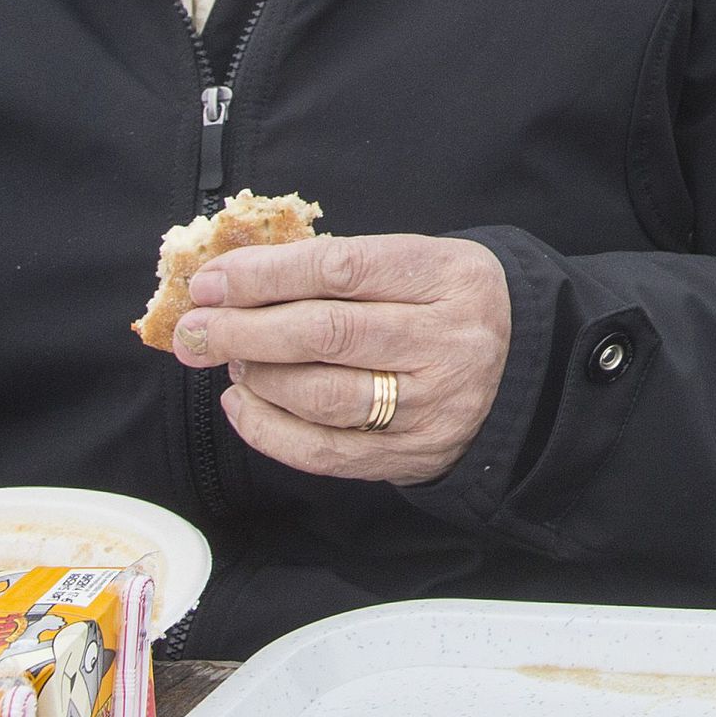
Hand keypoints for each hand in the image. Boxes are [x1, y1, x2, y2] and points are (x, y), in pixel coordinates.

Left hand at [172, 232, 512, 484]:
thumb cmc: (447, 304)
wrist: (522, 369)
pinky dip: (268, 429)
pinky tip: (241, 404)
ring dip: (257, 376)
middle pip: (327, 333)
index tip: (211, 280)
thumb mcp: (419, 262)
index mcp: (448, 275)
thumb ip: (340, 266)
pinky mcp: (411, 454)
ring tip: (228, 358)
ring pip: (322, 395)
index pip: (342, 268)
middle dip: (243, 329)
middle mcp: (448, 340)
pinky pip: (325, 451)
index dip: (266, 275)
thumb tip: (233, 278)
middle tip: (193, 328)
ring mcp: (432, 404)